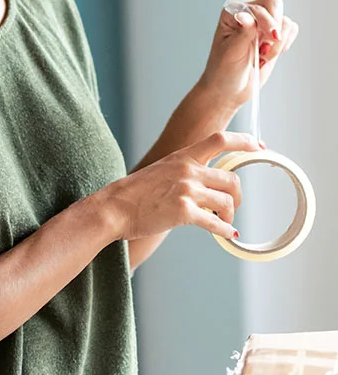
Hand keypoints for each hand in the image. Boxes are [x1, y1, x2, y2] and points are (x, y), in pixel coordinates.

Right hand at [106, 130, 260, 243]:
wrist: (114, 208)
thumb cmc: (135, 193)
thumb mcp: (162, 170)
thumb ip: (185, 171)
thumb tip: (207, 181)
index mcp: (183, 156)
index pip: (220, 140)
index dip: (244, 141)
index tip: (259, 146)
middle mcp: (187, 170)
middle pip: (231, 179)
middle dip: (237, 196)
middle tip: (232, 207)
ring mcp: (186, 190)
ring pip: (226, 201)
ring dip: (230, 215)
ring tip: (223, 222)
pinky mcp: (183, 212)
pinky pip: (215, 222)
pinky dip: (225, 230)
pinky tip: (228, 235)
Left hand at [198, 0, 298, 110]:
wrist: (229, 90)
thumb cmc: (223, 71)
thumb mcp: (231, 52)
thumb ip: (243, 33)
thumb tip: (246, 16)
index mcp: (232, 13)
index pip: (258, 7)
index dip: (268, 20)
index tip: (271, 38)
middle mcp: (248, 15)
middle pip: (274, 5)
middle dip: (275, 28)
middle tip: (267, 47)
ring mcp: (262, 25)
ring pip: (284, 21)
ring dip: (277, 43)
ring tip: (261, 56)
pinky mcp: (273, 37)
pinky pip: (290, 31)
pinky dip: (283, 45)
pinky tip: (268, 56)